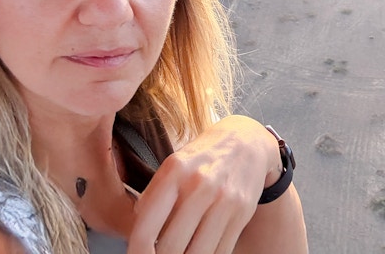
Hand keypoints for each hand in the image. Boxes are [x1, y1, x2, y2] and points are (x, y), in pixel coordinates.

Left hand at [127, 115, 277, 253]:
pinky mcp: (242, 214)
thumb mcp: (172, 165)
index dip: (138, 251)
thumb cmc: (202, 158)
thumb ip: (152, 196)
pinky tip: (197, 251)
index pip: (147, 226)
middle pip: (171, 247)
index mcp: (175, 171)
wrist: (246, 142)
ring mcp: (224, 200)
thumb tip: (137, 234)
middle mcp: (200, 185)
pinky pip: (220, 252)